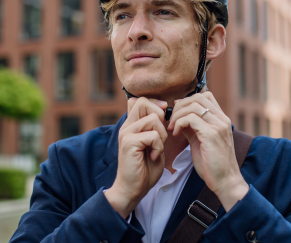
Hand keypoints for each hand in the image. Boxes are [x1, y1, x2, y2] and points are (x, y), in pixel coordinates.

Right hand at [105, 97, 167, 218]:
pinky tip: (154, 156)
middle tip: (161, 134)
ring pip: (152, 119)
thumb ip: (156, 129)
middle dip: (159, 115)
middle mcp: (127, 126)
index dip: (155, 104)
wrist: (132, 189)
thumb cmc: (145, 169)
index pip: (140, 100)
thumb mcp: (153, 144)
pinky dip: (159, 146)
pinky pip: (152, 135)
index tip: (163, 117)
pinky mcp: (129, 143)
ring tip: (157, 148)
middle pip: (143, 102)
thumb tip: (164, 111)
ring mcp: (126, 133)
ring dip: (162, 134)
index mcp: (131, 125)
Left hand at [168, 92, 248, 211]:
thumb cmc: (212, 164)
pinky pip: (191, 118)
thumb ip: (192, 128)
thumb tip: (179, 118)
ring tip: (172, 128)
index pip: (206, 96)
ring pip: (194, 106)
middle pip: (198, 97)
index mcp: (221, 119)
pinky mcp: (211, 134)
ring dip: (178, 115)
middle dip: (180, 106)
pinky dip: (179, 123)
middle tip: (171, 120)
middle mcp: (222, 119)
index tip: (177, 113)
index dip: (188, 100)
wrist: (225, 181)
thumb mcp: (201, 141)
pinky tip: (176, 134)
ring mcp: (218, 126)